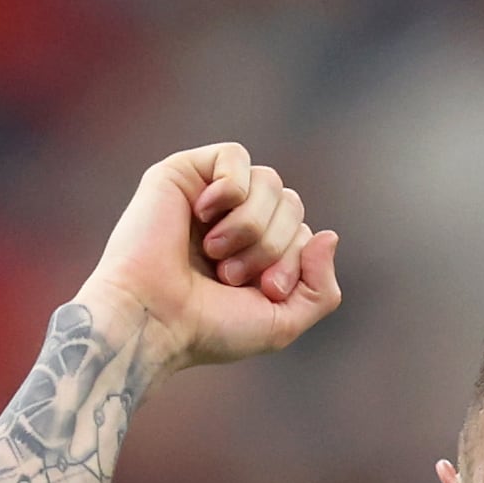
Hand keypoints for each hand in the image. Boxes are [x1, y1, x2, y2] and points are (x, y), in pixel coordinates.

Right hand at [76, 143, 340, 374]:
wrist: (153, 320)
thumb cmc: (209, 327)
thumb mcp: (282, 322)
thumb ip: (321, 289)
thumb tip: (329, 234)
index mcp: (256, 251)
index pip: (304, 232)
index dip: (296, 260)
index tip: (266, 291)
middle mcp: (234, 219)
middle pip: (291, 202)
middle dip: (274, 244)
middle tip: (233, 276)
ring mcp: (208, 194)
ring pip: (270, 180)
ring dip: (252, 225)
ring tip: (216, 254)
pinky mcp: (181, 173)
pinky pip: (234, 156)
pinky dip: (231, 189)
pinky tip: (203, 214)